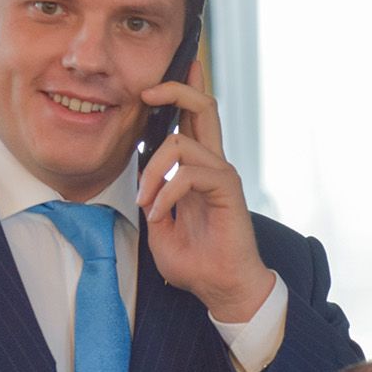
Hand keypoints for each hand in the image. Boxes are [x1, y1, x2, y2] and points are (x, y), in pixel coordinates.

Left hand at [136, 61, 274, 321]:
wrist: (222, 287)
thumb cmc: (196, 262)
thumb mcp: (159, 228)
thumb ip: (154, 199)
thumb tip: (144, 181)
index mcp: (198, 169)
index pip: (193, 120)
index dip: (178, 92)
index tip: (152, 85)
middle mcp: (213, 165)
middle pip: (202, 107)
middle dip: (176, 88)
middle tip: (147, 92)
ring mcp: (222, 174)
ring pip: (183, 141)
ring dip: (153, 171)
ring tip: (147, 201)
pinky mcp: (227, 188)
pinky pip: (189, 173)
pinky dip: (167, 192)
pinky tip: (160, 213)